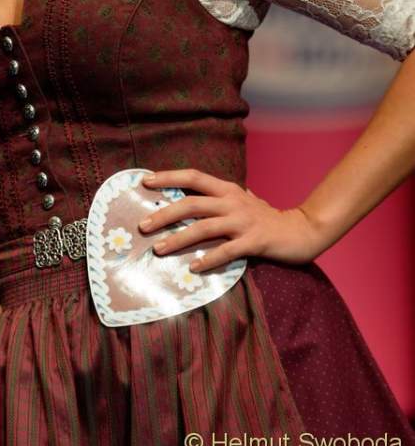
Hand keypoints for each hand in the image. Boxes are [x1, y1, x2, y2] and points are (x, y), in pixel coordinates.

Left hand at [138, 169, 324, 272]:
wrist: (302, 231)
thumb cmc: (267, 218)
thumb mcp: (243, 201)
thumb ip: (221, 199)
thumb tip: (196, 196)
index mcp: (227, 189)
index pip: (193, 177)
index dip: (169, 177)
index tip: (145, 182)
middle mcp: (232, 201)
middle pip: (192, 203)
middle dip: (165, 214)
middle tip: (143, 226)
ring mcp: (243, 221)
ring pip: (204, 227)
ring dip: (179, 239)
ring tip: (159, 250)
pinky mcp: (254, 242)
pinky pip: (227, 251)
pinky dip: (209, 259)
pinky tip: (194, 268)